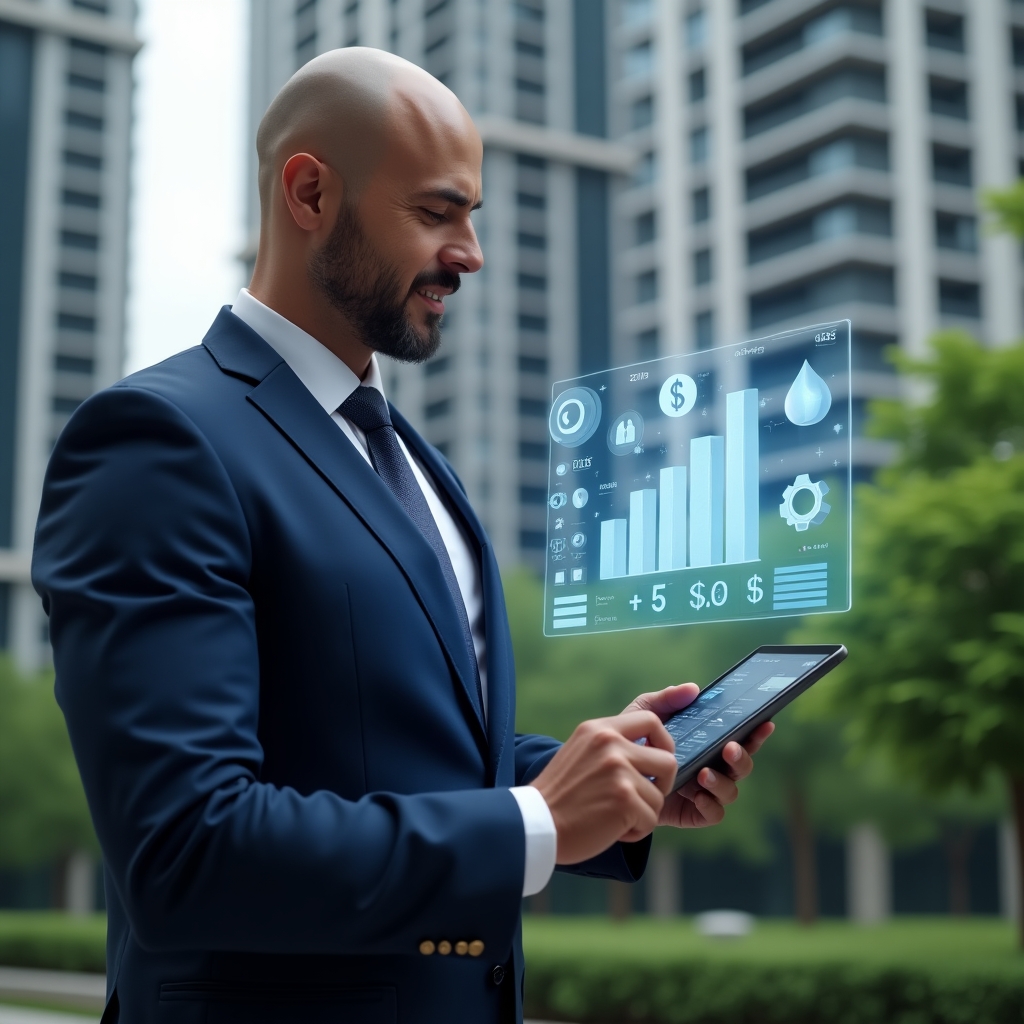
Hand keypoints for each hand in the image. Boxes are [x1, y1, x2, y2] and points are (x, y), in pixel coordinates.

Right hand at [529, 711, 678, 864]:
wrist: (535, 823)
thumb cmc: (560, 795)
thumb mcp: (581, 752)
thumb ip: (611, 746)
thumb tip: (651, 750)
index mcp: (599, 729)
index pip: (651, 721)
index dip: (664, 742)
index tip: (657, 762)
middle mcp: (610, 744)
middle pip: (668, 760)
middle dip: (662, 785)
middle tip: (641, 799)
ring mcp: (618, 771)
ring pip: (659, 796)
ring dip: (643, 813)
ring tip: (615, 818)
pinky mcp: (624, 799)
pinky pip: (651, 819)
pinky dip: (635, 831)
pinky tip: (611, 829)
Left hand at [623, 683, 774, 828]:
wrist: (611, 779)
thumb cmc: (632, 742)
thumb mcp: (644, 714)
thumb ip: (666, 700)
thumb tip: (694, 688)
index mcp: (706, 743)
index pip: (738, 737)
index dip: (755, 732)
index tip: (764, 722)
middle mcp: (711, 766)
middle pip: (741, 765)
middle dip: (742, 756)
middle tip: (729, 748)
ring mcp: (703, 791)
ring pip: (731, 790)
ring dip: (723, 781)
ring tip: (704, 773)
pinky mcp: (692, 812)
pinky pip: (714, 813)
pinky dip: (710, 805)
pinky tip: (697, 794)